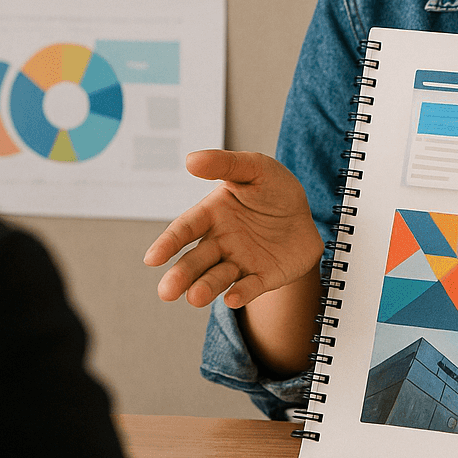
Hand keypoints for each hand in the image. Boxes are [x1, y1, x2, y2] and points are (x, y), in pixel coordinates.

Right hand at [144, 149, 324, 309]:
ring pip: (218, 278)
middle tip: (166, 292)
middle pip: (196, 261)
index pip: (185, 229)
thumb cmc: (274, 188)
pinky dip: (242, 293)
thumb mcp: (255, 168)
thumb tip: (191, 160)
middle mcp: (220, 242)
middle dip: (181, 275)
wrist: (306, 214)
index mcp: (212, 214)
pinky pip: (251, 287)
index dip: (168, 243)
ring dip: (206, 287)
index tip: (152, 259)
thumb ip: (225, 164)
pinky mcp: (262, 277)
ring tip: (194, 297)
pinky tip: (232, 298)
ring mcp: (240, 262)